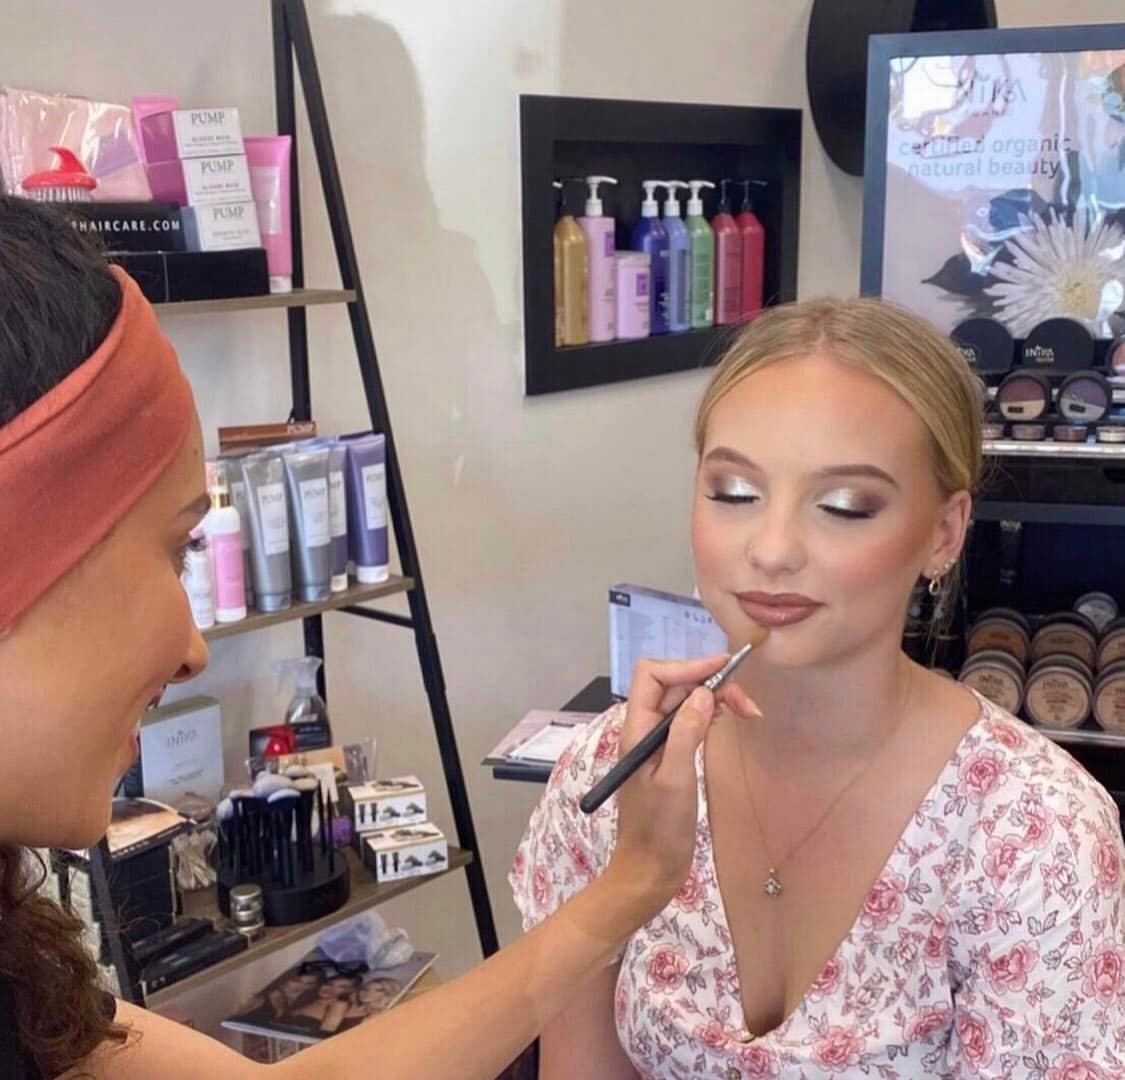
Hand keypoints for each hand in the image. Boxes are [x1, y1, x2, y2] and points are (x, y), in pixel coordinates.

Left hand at [603, 654, 760, 919]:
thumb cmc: (659, 829)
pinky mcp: (671, 757)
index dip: (687, 666)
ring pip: (685, 703)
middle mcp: (644, 730)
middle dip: (709, 682)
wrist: (650, 870)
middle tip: (747, 703)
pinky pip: (689, 722)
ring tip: (748, 711)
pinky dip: (711, 716)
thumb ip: (685, 733)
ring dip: (715, 699)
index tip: (723, 670)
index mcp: (636, 729)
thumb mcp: (675, 779)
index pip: (653, 674)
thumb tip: (702, 692)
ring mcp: (658, 743)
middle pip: (674, 685)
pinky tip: (729, 720)